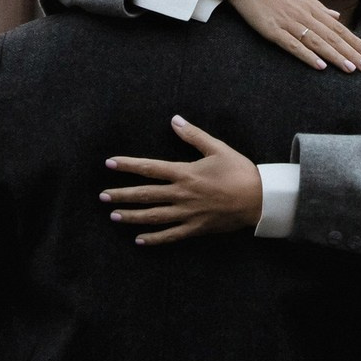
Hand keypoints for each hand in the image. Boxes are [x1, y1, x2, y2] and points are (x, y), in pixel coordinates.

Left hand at [102, 116, 261, 245]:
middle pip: (146, 195)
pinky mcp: (195, 228)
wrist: (258, 198)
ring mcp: (187, 214)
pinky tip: (139, 240)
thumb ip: (193, 135)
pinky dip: (154, 239)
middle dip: (122, 195)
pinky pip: (170, 236)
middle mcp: (182, 194)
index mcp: (185, 173)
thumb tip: (174, 120)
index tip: (110, 164)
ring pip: (153, 217)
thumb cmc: (238, 170)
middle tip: (102, 196)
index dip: (128, 165)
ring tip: (114, 217)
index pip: (150, 168)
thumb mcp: (217, 147)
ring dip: (132, 217)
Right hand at [205, 0, 360, 72]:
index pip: (338, 27)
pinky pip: (293, 46)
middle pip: (332, 36)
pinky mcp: (273, 31)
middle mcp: (304, 14)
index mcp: (311, 6)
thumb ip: (319, 7)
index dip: (354, 41)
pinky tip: (320, 65)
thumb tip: (337, 15)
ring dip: (335, 56)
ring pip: (317, 42)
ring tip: (350, 69)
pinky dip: (308, 56)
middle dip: (351, 52)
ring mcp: (289, 22)